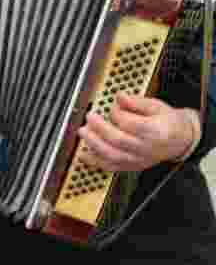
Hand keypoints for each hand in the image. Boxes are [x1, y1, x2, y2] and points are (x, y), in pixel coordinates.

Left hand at [77, 93, 198, 171]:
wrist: (181, 140)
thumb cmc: (168, 122)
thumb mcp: (157, 106)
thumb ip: (136, 102)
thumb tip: (119, 96)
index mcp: (156, 132)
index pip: (131, 124)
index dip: (117, 114)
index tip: (112, 106)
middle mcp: (146, 149)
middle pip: (118, 141)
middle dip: (99, 128)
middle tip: (89, 117)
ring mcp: (139, 160)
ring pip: (112, 156)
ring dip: (93, 144)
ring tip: (83, 132)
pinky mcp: (132, 166)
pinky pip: (111, 167)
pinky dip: (94, 161)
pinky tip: (82, 154)